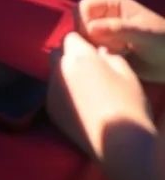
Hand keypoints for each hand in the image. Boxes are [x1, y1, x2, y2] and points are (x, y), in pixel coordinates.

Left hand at [48, 32, 155, 160]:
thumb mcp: (127, 73)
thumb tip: (99, 52)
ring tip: (85, 90)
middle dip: (68, 56)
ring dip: (65, 75)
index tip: (93, 53)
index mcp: (77, 56)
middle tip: (88, 69)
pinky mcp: (50, 109)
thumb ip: (109, 56)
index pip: (70, 37)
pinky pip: (53, 93)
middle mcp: (59, 70)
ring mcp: (51, 90)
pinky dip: (63, 94)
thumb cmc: (128, 104)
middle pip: (57, 53)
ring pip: (54, 74)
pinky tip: (80, 106)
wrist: (119, 142)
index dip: (82, 43)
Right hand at [76, 0, 164, 81]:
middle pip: (78, 23)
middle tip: (105, 49)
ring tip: (111, 55)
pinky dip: (94, 57)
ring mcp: (101, 32)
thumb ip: (118, 28)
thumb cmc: (162, 41)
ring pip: (80, 38)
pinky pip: (87, 51)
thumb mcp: (143, 33)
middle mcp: (102, 15)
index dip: (83, 21)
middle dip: (86, 37)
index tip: (93, 38)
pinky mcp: (102, 48)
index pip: (82, 7)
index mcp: (110, 3)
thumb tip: (90, 28)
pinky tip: (110, 61)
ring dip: (91, 48)